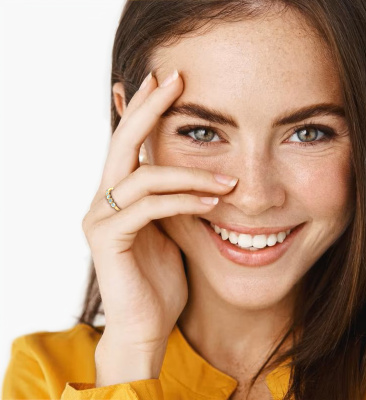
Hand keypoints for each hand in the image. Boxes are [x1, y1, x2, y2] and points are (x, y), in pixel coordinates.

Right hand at [82, 70, 237, 357]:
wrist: (145, 324)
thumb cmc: (161, 277)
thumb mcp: (170, 228)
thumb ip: (172, 198)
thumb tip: (193, 171)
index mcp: (120, 194)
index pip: (131, 142)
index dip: (146, 109)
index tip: (169, 81)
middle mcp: (103, 199)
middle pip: (124, 142)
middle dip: (150, 108)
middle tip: (175, 78)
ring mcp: (101, 218)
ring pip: (143, 176)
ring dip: (190, 175)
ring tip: (228, 184)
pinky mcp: (107, 240)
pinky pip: (149, 208)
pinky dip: (182, 202)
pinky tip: (212, 204)